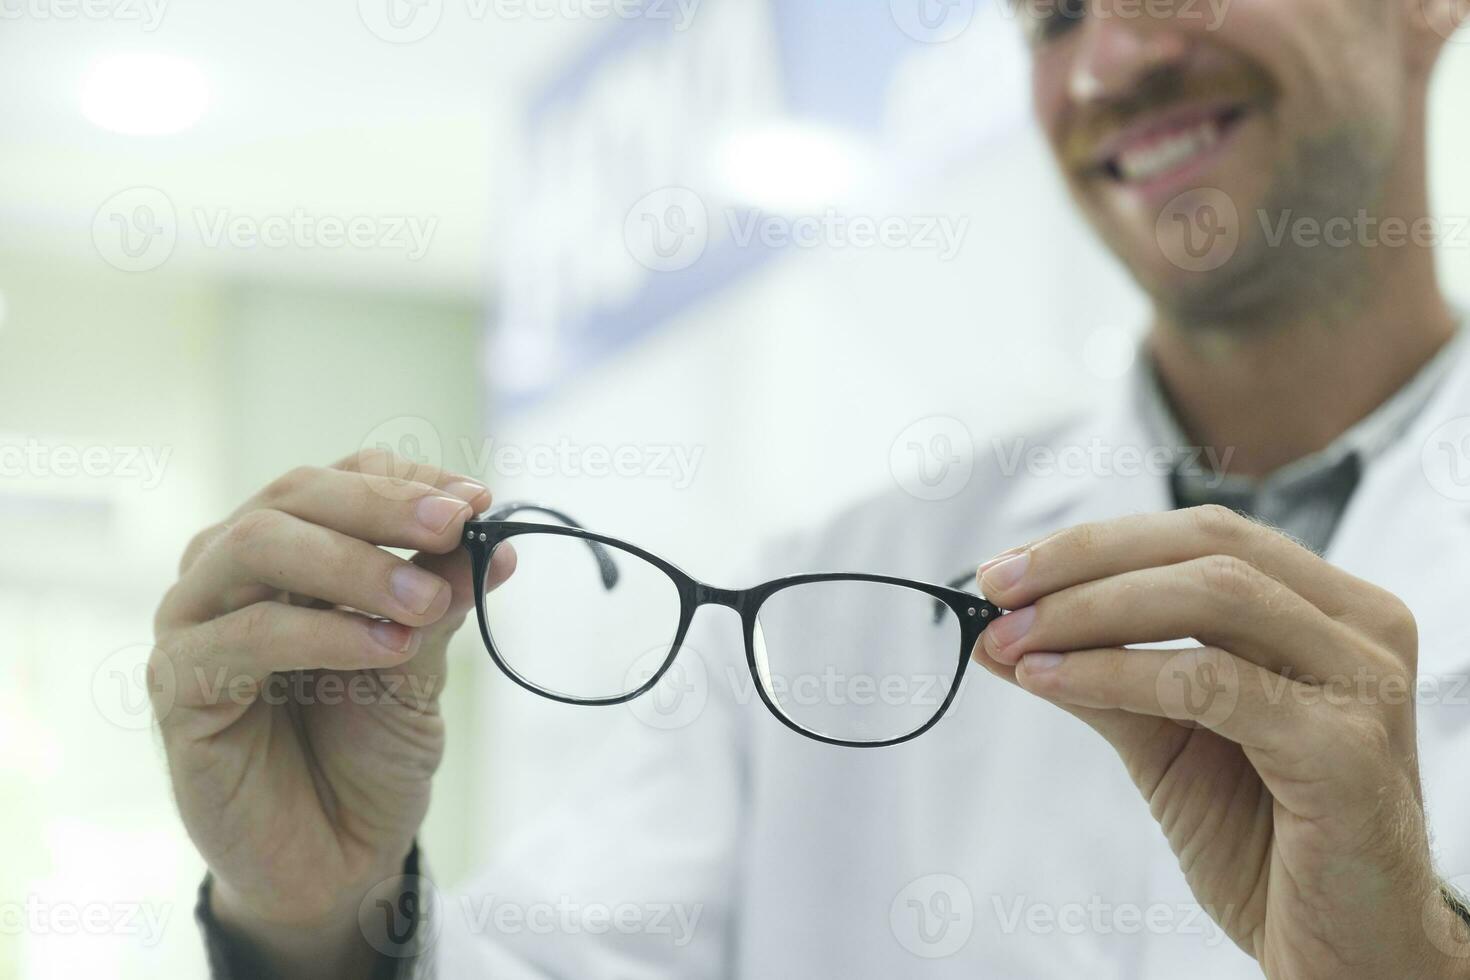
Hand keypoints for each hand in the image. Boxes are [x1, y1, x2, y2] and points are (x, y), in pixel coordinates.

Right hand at [151, 450, 512, 975]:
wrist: (336, 859)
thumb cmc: (368, 752)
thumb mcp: (420, 665)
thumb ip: (441, 599)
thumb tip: (498, 542)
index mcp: (289, 550)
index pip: (339, 480)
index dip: (407, 482)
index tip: (478, 501)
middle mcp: (229, 572)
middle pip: (293, 497)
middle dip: (384, 507)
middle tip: (456, 526)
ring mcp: (193, 624)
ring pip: (257, 545)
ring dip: (353, 564)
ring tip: (425, 602)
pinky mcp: (177, 688)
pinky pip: (242, 638)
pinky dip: (321, 633)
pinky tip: (385, 648)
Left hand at [972, 505, 1469, 978]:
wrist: (1342, 954)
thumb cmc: (1267, 843)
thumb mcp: (1167, 740)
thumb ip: (1099, 675)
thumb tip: (1003, 630)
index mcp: (1327, 608)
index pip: (1201, 536)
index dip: (1094, 542)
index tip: (1002, 569)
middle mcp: (1358, 627)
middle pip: (1206, 547)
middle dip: (1083, 560)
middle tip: (994, 589)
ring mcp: (1362, 684)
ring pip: (1212, 597)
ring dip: (1090, 610)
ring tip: (1011, 640)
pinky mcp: (1346, 750)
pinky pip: (1211, 684)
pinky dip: (1118, 672)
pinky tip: (1052, 681)